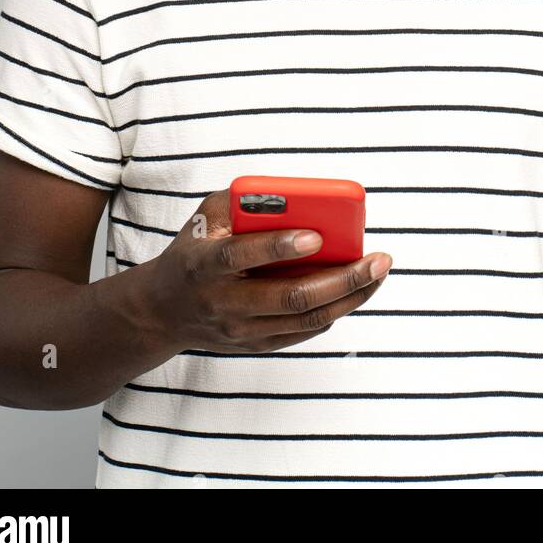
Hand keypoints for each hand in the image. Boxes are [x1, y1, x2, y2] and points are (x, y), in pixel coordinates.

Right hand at [143, 186, 391, 354]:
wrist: (163, 311)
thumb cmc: (195, 249)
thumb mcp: (206, 216)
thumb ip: (243, 201)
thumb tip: (295, 195)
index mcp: (204, 263)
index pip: (243, 256)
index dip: (279, 247)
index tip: (317, 235)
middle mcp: (223, 303)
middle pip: (290, 297)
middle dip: (342, 278)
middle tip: (379, 258)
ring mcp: (241, 331)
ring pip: (306, 319)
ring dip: (350, 298)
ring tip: (378, 273)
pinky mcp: (256, 346)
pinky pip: (304, 331)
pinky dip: (334, 311)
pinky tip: (356, 291)